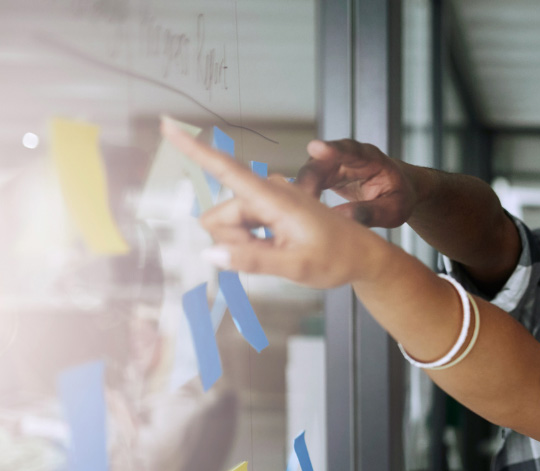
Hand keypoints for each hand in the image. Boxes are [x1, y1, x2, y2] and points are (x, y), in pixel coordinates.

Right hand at [161, 119, 393, 287]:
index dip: (194, 149)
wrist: (363, 256)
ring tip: (280, 252)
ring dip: (244, 244)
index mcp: (275, 199)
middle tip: (273, 254)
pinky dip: (251, 242)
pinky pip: (241, 226)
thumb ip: (252, 260)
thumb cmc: (337, 259)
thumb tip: (211, 255)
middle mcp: (268, 192)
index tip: (167, 125)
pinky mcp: (270, 208)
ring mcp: (268, 199)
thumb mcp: (296, 267)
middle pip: (219, 216)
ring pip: (228, 224)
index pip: (226, 169)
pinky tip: (277, 248)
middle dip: (233, 241)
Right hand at [293, 139, 414, 228]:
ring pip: (311, 172)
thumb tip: (341, 218)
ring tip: (301, 211)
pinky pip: (310, 183)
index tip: (316, 148)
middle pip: (322, 161)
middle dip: (309, 179)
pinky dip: (305, 196)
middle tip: (304, 200)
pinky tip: (303, 211)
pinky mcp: (326, 176)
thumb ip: (371, 213)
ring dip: (302, 190)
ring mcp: (335, 164)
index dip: (333, 149)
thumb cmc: (399, 196)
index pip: (351, 150)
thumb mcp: (394, 209)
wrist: (399, 190)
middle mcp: (349, 156)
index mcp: (372, 158)